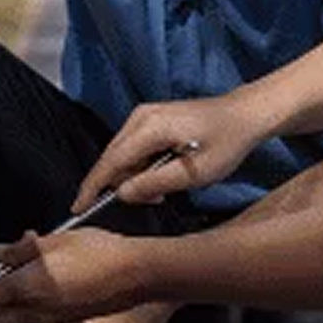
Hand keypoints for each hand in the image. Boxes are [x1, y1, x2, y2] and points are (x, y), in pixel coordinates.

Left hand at [0, 228, 145, 322]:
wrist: (140, 275)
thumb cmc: (102, 252)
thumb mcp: (55, 242)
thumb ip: (20, 251)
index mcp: (28, 287)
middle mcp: (36, 310)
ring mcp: (52, 320)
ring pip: (12, 321)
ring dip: (4, 304)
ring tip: (20, 271)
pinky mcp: (66, 321)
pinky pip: (35, 319)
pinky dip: (28, 304)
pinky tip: (44, 278)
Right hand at [74, 92, 266, 211]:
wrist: (244, 115)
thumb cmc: (226, 142)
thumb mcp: (194, 173)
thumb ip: (154, 184)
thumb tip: (122, 193)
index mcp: (151, 128)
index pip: (111, 162)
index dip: (93, 187)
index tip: (79, 207)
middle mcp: (141, 117)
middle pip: (112, 158)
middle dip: (122, 184)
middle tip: (154, 199)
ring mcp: (145, 115)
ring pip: (123, 155)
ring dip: (136, 176)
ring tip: (167, 186)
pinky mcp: (150, 118)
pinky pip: (133, 148)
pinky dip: (142, 165)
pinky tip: (165, 172)